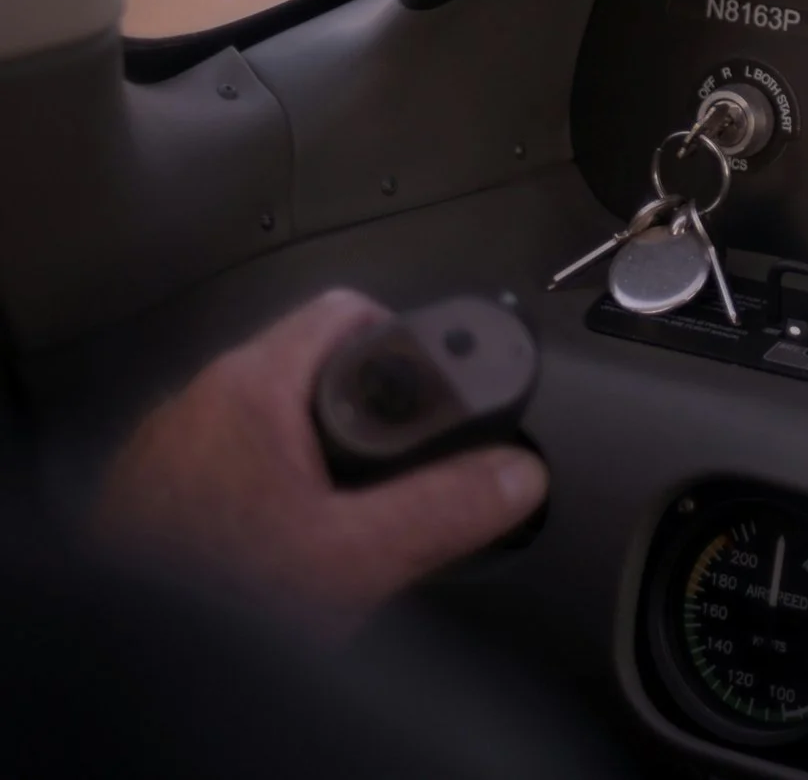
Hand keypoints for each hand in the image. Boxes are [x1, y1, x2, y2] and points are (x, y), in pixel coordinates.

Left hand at [93, 288, 547, 637]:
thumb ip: (444, 508)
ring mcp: (167, 446)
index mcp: (251, 387)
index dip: (408, 340)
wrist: (117, 668)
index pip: (347, 310)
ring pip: (270, 418)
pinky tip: (286, 541)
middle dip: (370, 407)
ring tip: (349, 510)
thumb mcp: (354, 557)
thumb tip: (517, 475)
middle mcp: (199, 400)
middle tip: (403, 464)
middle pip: (313, 366)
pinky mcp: (149, 492)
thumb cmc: (208, 600)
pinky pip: (231, 460)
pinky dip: (270, 485)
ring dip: (317, 449)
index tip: (440, 386)